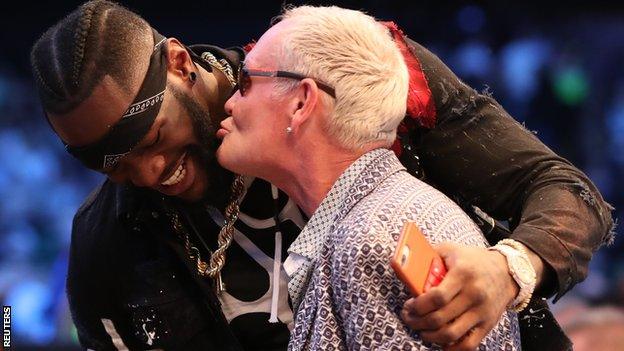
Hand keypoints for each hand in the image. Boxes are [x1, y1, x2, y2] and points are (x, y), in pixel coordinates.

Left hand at [401, 243, 517, 349]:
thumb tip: (406, 264)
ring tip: (420, 330)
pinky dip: (451, 348)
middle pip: (440, 318)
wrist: (507, 271)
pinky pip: (468, 345)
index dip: (419, 306)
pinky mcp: (487, 325)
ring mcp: (482, 312)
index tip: (409, 305)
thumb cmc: (473, 260)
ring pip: (451, 334)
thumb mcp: (451, 250)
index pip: (437, 297)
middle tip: (408, 318)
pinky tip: (439, 342)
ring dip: (429, 336)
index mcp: (463, 274)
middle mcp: (474, 294)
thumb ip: (430, 256)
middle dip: (418, 321)